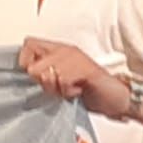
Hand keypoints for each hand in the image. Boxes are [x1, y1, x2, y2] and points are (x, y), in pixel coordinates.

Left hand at [18, 38, 132, 118]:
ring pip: (47, 74)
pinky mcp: (85, 69)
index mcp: (58, 50)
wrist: (117, 98)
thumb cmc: (90, 91)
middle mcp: (66, 50)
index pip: (28, 44)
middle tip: (60, 88)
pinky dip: (69, 93)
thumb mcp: (60, 83)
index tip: (36, 79)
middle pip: (33, 66)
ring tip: (71, 89)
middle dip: (44, 84)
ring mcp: (76, 58)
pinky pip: (63, 81)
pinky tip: (79, 91)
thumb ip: (44, 76)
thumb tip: (26, 75)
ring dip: (57, 90)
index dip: (25, 63)